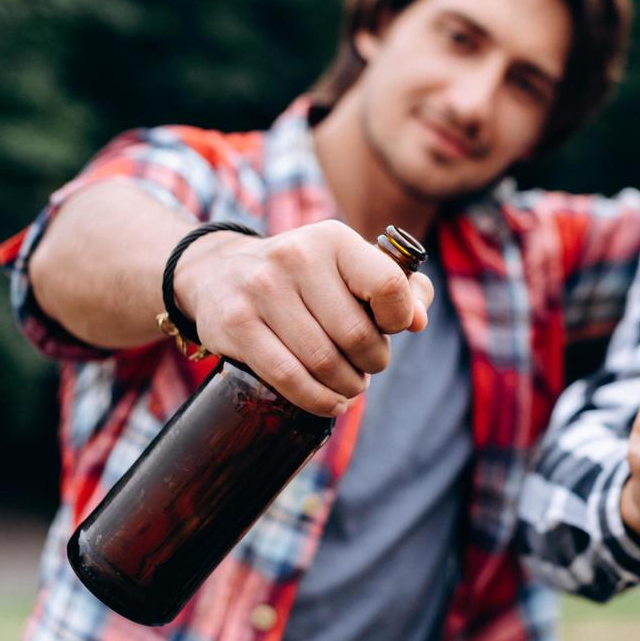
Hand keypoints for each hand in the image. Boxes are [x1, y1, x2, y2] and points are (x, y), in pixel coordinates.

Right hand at [172, 220, 434, 416]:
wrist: (220, 272)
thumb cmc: (304, 277)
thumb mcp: (348, 266)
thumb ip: (400, 287)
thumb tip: (419, 321)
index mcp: (333, 238)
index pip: (388, 285)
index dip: (399, 319)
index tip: (390, 330)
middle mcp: (295, 257)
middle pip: (356, 334)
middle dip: (372, 361)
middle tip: (366, 366)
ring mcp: (261, 290)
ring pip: (324, 362)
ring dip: (347, 386)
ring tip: (350, 385)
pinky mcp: (235, 325)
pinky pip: (289, 378)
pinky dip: (318, 400)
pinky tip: (331, 402)